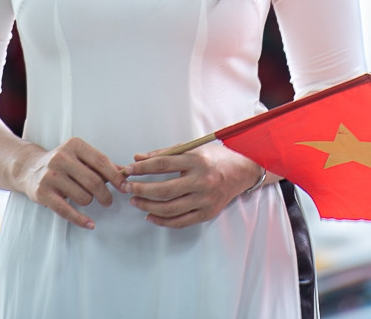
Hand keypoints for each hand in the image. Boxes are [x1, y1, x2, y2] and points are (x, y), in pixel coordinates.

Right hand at [17, 137, 127, 229]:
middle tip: (108, 201)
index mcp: (74, 145)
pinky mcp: (42, 192)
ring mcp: (51, 175)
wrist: (29, 168)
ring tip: (85, 198)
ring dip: (89, 201)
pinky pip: (66, 210)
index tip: (124, 187)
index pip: (101, 161)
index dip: (115, 176)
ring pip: (83, 196)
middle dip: (105, 194)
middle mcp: (61, 158)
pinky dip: (80, 219)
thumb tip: (125, 172)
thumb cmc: (62, 163)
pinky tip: (90, 224)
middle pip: (94, 181)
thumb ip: (101, 164)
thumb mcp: (80, 156)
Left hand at [120, 143, 267, 229]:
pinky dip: (162, 221)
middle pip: (164, 190)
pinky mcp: (207, 213)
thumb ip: (165, 154)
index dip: (142, 168)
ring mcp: (205, 199)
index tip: (128, 170)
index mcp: (196, 161)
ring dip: (148, 206)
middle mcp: (201, 181)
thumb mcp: (192, 149)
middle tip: (127, 188)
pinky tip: (150, 216)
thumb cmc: (215, 158)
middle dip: (141, 190)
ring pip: (170, 209)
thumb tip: (138, 159)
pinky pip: (181, 221)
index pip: (162, 164)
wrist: (243, 172)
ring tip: (135, 202)